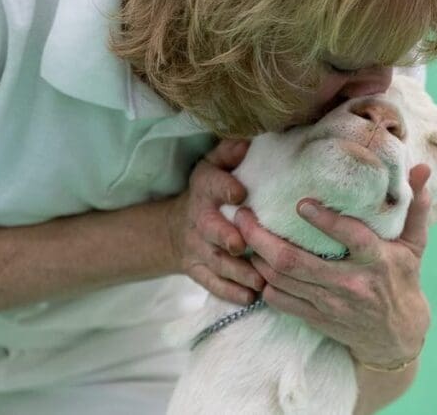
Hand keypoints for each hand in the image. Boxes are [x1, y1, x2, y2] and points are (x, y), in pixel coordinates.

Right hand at [166, 138, 266, 304]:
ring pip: (215, 262)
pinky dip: (230, 292)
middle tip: (240, 244)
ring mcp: (197, 249)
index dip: (224, 188)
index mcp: (205, 189)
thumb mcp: (213, 166)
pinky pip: (212, 284)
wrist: (176, 228)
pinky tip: (250, 297)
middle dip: (224, 237)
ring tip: (260, 279)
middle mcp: (199, 220)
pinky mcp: (198, 271)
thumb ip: (229, 152)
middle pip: (210, 229)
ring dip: (236, 271)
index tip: (240, 192)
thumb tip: (249, 138)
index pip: (211, 184)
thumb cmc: (209, 192)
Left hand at [234, 164, 432, 367]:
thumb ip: (415, 207)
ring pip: (282, 280)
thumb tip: (420, 169)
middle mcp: (352, 283)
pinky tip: (256, 263)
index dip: (325, 221)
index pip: (351, 238)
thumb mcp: (414, 245)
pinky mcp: (317, 318)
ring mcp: (331, 304)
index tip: (301, 203)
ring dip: (257, 256)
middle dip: (263, 238)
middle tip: (243, 215)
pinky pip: (281, 301)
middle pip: (297, 261)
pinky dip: (264, 282)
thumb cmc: (403, 281)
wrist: (397, 337)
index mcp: (378, 260)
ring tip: (242, 232)